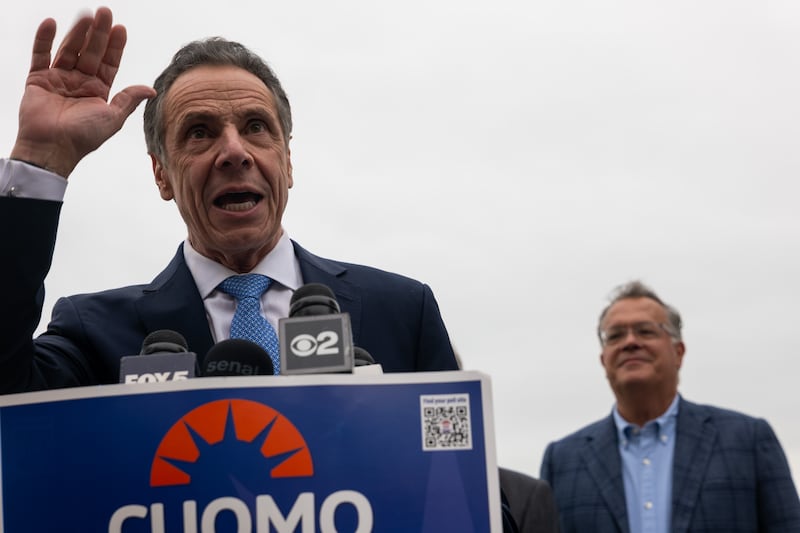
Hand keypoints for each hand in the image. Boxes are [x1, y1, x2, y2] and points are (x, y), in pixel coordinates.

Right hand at [10, 7, 155, 177]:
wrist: (53, 148)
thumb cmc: (84, 137)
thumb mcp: (113, 118)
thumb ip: (129, 100)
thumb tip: (152, 89)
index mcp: (99, 91)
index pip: (109, 63)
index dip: (115, 46)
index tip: (121, 28)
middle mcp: (79, 83)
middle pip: (90, 52)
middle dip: (98, 33)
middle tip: (105, 12)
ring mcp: (58, 79)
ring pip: (69, 50)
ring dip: (77, 32)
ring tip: (86, 16)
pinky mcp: (37, 79)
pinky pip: (40, 55)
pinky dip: (44, 39)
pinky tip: (51, 23)